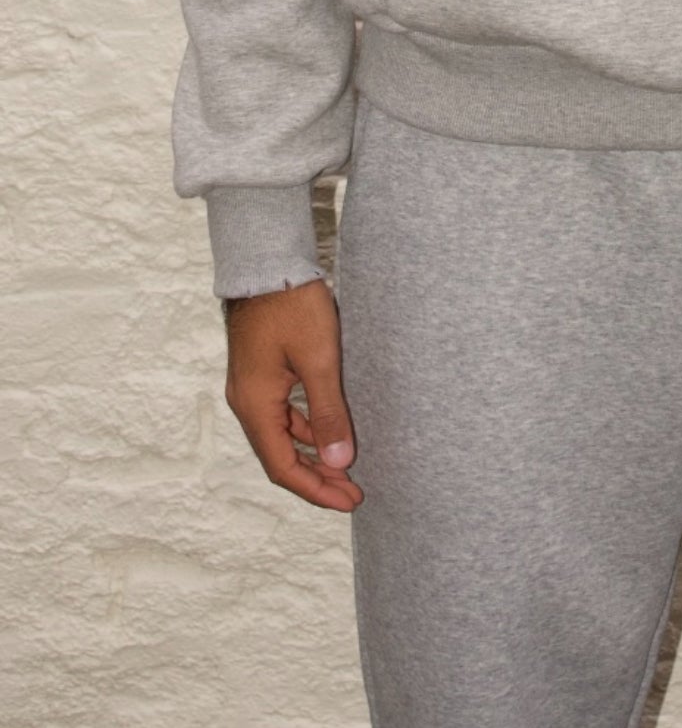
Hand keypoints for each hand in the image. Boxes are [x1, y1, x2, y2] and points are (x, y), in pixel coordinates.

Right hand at [222, 279, 363, 510]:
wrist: (268, 262)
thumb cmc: (293, 306)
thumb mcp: (319, 360)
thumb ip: (328, 412)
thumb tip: (340, 462)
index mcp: (255, 405)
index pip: (283, 467)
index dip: (316, 489)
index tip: (349, 500)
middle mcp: (247, 402)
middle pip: (280, 457)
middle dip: (317, 477)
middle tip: (353, 491)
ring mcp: (252, 387)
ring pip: (282, 436)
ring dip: (312, 453)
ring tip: (346, 465)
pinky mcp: (262, 372)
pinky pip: (283, 414)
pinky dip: (306, 429)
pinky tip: (330, 429)